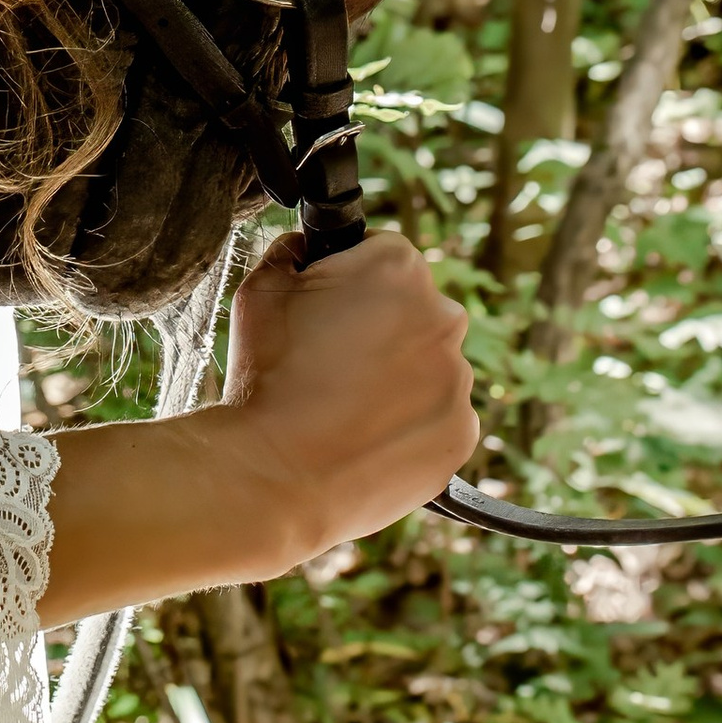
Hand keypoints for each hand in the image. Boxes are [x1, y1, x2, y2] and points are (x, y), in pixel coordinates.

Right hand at [35, 225, 476, 625]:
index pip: (382, 257)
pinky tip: (364, 440)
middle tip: (330, 365)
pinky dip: (410, 427)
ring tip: (343, 410)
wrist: (274, 475)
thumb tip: (303, 248)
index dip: (347, 283)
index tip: (324, 314)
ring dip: (398, 380)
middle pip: (413, 311)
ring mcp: (458, 379)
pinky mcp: (461, 434)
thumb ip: (289, 252)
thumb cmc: (264, 378)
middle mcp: (443, 314)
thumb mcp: (260, 290)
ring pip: (429, 367)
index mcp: (397, 266)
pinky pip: (438, 420)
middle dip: (380, 330)